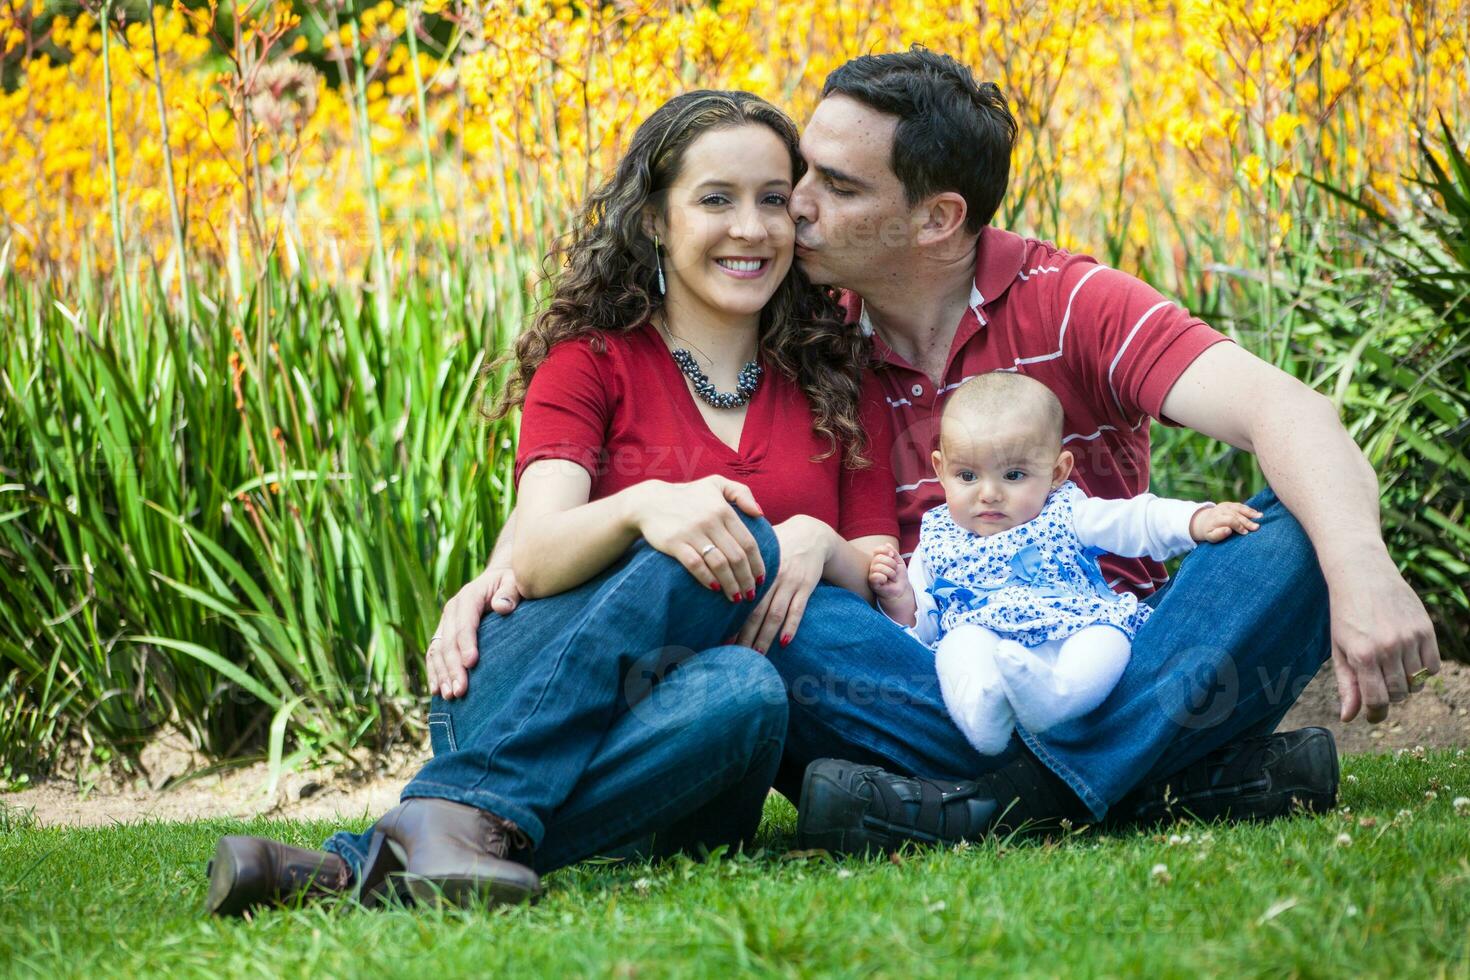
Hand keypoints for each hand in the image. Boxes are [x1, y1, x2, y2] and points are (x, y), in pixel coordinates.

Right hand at [426, 566, 521, 699]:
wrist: (498, 581)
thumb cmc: (511, 584)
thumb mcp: (515, 582)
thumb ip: (510, 593)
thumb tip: (502, 607)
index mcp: (469, 596)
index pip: (465, 622)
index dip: (466, 643)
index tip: (472, 663)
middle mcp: (452, 610)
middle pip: (448, 641)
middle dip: (453, 666)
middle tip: (461, 690)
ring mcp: (446, 623)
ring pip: (437, 650)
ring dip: (441, 674)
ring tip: (450, 695)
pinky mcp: (444, 634)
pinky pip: (434, 655)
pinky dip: (434, 672)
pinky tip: (437, 691)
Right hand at [628, 476, 766, 601]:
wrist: (650, 501)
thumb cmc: (688, 496)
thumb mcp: (716, 483)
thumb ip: (741, 493)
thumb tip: (760, 514)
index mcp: (723, 510)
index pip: (748, 542)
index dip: (757, 564)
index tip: (761, 579)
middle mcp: (710, 521)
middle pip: (737, 557)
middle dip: (747, 579)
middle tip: (751, 594)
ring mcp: (692, 532)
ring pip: (719, 563)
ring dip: (730, 584)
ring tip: (735, 597)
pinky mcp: (675, 543)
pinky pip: (695, 564)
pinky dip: (707, 578)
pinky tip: (715, 588)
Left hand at [735, 515, 832, 652]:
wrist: (810, 534)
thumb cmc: (778, 544)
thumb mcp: (757, 550)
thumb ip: (739, 564)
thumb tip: (713, 576)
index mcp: (755, 570)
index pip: (741, 600)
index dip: (732, 621)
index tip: (723, 639)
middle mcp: (772, 577)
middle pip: (756, 611)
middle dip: (746, 635)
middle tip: (737, 655)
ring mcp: (790, 582)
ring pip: (776, 614)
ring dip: (766, 636)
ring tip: (757, 654)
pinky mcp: (806, 586)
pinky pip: (798, 609)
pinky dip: (791, 626)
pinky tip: (784, 642)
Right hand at [867, 544, 910, 602]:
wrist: (901, 590)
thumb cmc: (899, 577)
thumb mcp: (899, 562)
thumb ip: (894, 553)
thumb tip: (887, 544)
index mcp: (879, 559)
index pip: (877, 549)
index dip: (885, 550)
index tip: (892, 555)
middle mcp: (873, 565)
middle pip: (878, 558)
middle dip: (891, 564)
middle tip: (895, 570)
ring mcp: (872, 574)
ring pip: (878, 567)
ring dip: (890, 572)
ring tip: (892, 577)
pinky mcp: (872, 582)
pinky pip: (875, 576)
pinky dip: (884, 578)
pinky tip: (886, 581)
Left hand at [1189, 502, 1261, 542]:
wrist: (1204, 521)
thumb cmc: (1210, 532)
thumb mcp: (1210, 537)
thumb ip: (1218, 534)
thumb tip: (1228, 530)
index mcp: (1215, 518)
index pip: (1229, 520)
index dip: (1238, 526)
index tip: (1245, 533)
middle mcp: (1220, 510)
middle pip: (1236, 515)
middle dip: (1247, 521)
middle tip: (1257, 527)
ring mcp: (1225, 505)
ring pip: (1239, 508)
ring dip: (1251, 513)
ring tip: (1261, 517)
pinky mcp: (1230, 504)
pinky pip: (1240, 506)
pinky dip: (1249, 509)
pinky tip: (1257, 514)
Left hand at [1329, 555, 1440, 722]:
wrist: (1362, 574)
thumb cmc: (1345, 613)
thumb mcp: (1339, 649)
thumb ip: (1347, 685)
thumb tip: (1348, 718)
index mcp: (1363, 655)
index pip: (1378, 700)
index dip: (1375, 713)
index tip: (1373, 716)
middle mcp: (1389, 648)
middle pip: (1399, 694)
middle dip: (1390, 695)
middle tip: (1380, 684)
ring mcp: (1410, 638)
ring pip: (1418, 682)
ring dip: (1406, 683)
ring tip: (1391, 667)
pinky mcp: (1426, 630)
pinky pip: (1433, 667)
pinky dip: (1424, 670)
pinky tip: (1408, 659)